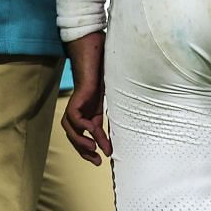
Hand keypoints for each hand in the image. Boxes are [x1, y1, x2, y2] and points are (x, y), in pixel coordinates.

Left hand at [61, 32, 111, 164]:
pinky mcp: (77, 96)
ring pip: (70, 128)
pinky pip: (73, 117)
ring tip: (93, 150)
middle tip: (96, 162)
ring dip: (80, 142)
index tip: (107, 155)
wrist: (97, 49)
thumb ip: (121, 105)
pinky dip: (80, 126)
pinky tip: (92, 132)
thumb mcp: (116, 92)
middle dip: (84, 150)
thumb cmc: (108, 67)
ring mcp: (79, 102)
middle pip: (76, 134)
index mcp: (91, 108)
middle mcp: (83, 107)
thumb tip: (140, 114)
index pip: (88, 132)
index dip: (95, 145)